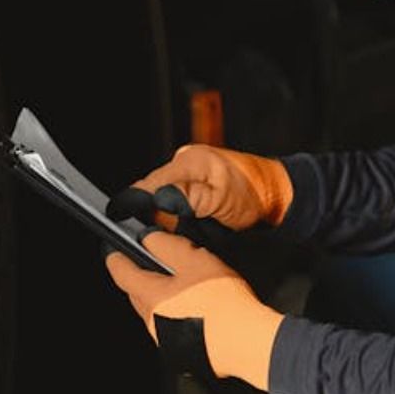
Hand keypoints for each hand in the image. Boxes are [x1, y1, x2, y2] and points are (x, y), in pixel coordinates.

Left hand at [104, 231, 283, 389]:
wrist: (247, 343)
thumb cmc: (224, 304)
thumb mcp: (194, 260)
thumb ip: (166, 245)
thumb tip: (148, 238)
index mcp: (150, 298)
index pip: (120, 273)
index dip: (115, 257)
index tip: (113, 250)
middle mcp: (152, 322)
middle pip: (137, 293)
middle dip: (142, 276)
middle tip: (157, 263)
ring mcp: (166, 340)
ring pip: (156, 311)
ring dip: (164, 297)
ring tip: (189, 286)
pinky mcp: (182, 352)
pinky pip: (172, 327)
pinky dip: (178, 315)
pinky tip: (199, 309)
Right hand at [107, 145, 292, 232]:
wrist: (279, 197)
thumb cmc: (256, 195)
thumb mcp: (220, 199)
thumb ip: (187, 198)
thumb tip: (158, 199)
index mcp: (188, 162)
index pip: (149, 184)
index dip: (131, 202)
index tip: (115, 214)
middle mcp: (186, 165)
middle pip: (154, 195)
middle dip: (158, 217)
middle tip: (176, 231)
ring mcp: (192, 176)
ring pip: (166, 203)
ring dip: (173, 220)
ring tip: (198, 228)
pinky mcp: (198, 187)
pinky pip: (179, 205)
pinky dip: (183, 218)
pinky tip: (199, 225)